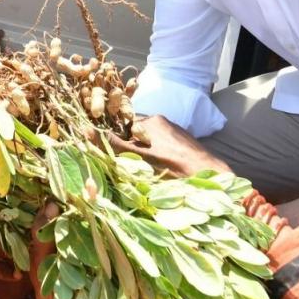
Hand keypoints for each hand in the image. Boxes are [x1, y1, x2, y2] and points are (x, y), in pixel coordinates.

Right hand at [107, 114, 231, 176]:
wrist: (213, 177)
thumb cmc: (174, 167)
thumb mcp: (139, 158)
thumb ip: (113, 145)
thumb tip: (85, 131)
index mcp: (151, 121)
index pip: (125, 130)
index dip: (120, 146)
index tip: (121, 162)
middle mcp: (164, 122)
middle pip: (138, 138)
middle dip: (135, 154)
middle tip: (137, 172)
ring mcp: (177, 134)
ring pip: (153, 146)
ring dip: (149, 160)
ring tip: (154, 176)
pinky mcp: (187, 146)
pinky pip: (166, 152)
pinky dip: (163, 162)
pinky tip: (168, 175)